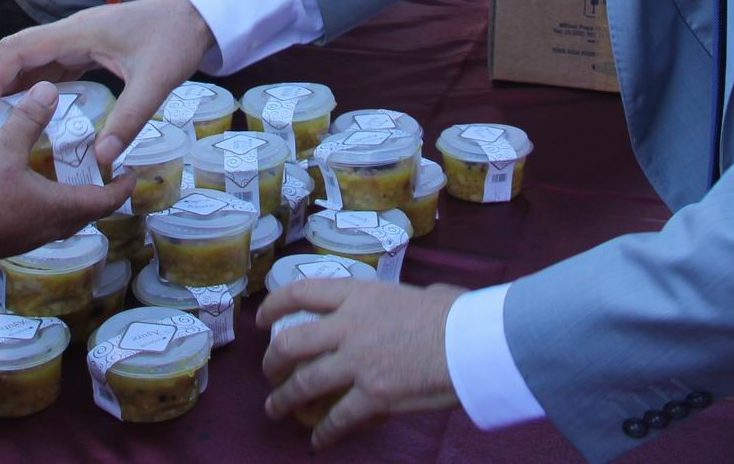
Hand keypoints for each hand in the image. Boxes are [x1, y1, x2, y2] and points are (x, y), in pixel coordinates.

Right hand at [0, 0, 214, 172]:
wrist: (196, 16)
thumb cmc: (175, 40)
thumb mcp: (155, 81)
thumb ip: (128, 118)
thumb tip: (101, 158)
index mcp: (78, 33)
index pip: (20, 49)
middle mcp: (72, 32)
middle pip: (20, 53)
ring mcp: (80, 39)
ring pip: (36, 59)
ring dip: (17, 86)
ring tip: (3, 121)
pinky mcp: (90, 47)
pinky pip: (55, 65)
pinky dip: (40, 86)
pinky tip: (39, 110)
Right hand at [0, 81, 133, 274]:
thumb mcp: (5, 149)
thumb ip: (29, 119)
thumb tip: (48, 91)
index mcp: (62, 208)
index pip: (107, 200)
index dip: (122, 184)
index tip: (130, 169)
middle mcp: (51, 227)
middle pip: (87, 208)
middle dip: (97, 186)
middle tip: (100, 161)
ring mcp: (29, 235)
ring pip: (62, 212)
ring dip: (69, 191)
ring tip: (66, 165)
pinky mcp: (8, 235)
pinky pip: (39, 215)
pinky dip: (45, 196)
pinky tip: (30, 177)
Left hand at [259, 280, 464, 448]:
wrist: (472, 341)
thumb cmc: (454, 315)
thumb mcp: (420, 293)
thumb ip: (407, 301)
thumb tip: (428, 298)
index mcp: (358, 295)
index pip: (300, 292)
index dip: (274, 306)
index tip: (262, 318)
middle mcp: (348, 326)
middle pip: (290, 342)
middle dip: (272, 361)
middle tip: (269, 371)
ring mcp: (358, 362)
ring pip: (304, 383)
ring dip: (283, 399)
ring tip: (274, 409)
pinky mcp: (373, 395)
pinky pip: (338, 418)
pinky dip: (324, 432)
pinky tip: (318, 441)